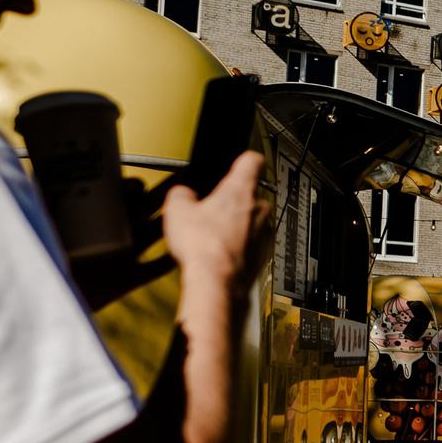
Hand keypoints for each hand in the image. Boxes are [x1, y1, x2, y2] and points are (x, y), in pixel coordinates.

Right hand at [162, 151, 271, 303]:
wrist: (217, 283)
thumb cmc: (203, 247)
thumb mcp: (177, 211)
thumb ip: (181, 194)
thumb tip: (182, 195)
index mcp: (240, 190)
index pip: (252, 160)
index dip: (245, 159)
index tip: (240, 162)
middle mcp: (260, 209)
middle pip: (250, 195)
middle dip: (233, 202)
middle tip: (212, 212)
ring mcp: (265, 233)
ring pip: (253, 221)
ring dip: (238, 225)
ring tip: (213, 237)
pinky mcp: (263, 255)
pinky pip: (252, 243)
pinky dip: (240, 246)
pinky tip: (220, 253)